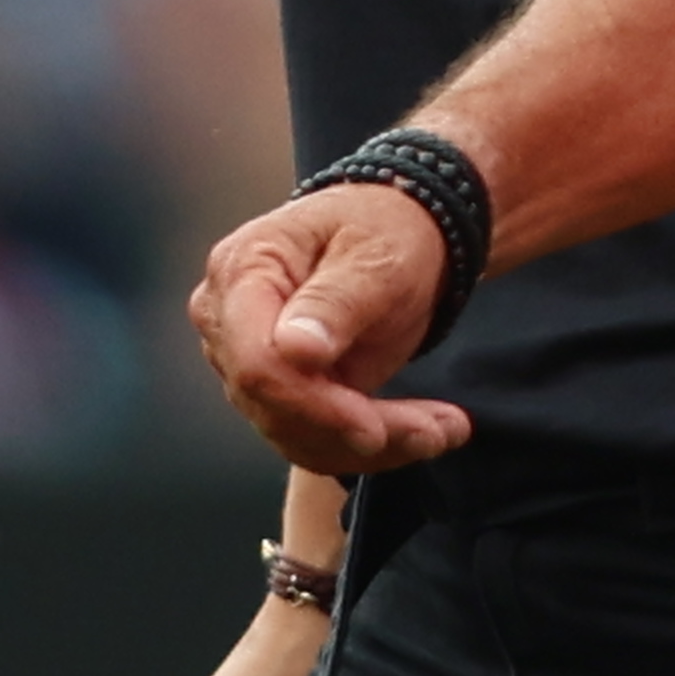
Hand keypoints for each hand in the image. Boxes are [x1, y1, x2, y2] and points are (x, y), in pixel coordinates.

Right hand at [191, 183, 473, 475]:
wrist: (396, 232)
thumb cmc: (383, 228)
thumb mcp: (375, 254)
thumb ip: (335, 300)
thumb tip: (293, 351)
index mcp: (242, 270)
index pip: (256, 363)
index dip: (311, 405)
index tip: (373, 428)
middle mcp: (228, 322)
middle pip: (274, 407)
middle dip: (358, 430)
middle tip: (440, 429)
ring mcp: (245, 361)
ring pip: (296, 435)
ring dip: (376, 445)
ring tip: (445, 429)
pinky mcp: (277, 391)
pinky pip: (313, 440)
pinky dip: (372, 447)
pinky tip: (425, 432)